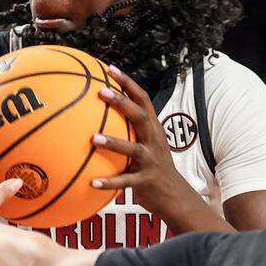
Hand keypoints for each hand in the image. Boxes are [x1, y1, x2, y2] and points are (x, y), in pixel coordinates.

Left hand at [90, 65, 188, 213]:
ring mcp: (151, 160)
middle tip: (100, 92)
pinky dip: (109, 182)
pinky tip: (92, 182)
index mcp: (153, 128)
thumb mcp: (146, 143)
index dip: (127, 83)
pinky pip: (125, 181)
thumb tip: (98, 114)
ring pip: (133, 148)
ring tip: (93, 138)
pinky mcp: (146, 181)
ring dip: (113, 142)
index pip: (143, 99)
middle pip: (139, 116)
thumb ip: (129, 129)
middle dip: (121, 102)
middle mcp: (154, 140)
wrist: (174, 195)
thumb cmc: (152, 165)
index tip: (110, 69)